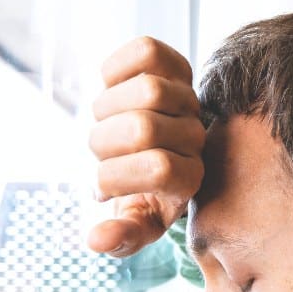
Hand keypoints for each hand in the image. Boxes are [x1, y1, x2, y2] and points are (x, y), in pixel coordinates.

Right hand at [88, 36, 204, 256]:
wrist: (151, 151)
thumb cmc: (140, 192)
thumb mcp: (136, 220)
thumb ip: (121, 235)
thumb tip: (95, 240)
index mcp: (191, 178)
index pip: (158, 169)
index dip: (114, 177)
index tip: (101, 188)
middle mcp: (197, 139)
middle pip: (144, 127)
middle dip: (103, 142)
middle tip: (100, 153)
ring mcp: (189, 100)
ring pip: (148, 89)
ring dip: (106, 107)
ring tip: (103, 123)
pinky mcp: (175, 66)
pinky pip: (147, 52)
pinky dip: (116, 67)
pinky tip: (109, 88)